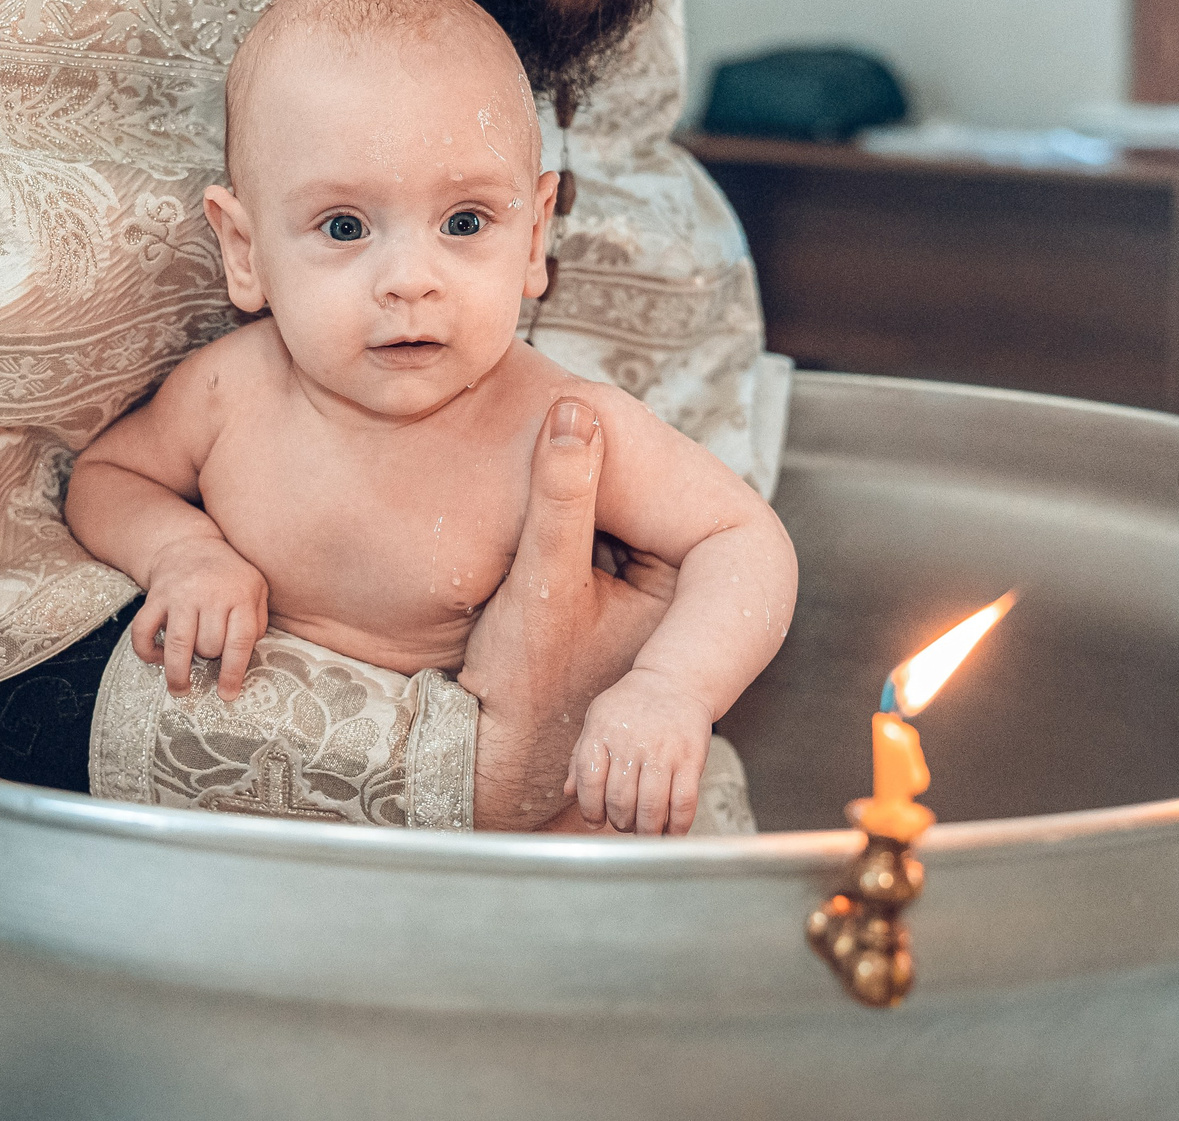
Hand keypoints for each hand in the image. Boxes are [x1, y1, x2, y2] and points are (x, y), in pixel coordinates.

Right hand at [131, 536, 266, 698]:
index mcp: (240, 594)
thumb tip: (248, 656)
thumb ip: (259, 620)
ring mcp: (180, 595)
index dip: (233, 672)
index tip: (227, 694)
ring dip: (178, 673)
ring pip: (179, 645)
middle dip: (209, 659)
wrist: (191, 546)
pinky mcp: (155, 597)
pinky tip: (156, 659)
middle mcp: (209, 594)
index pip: (239, 641)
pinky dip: (146, 651)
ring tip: (181, 689)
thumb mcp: (256, 589)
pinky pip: (144, 631)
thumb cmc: (228, 576)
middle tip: (209, 657)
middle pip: (209, 646)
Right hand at [460, 397, 671, 831]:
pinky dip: (575, 528)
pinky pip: (600, 550)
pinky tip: (541, 513)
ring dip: (586, 497)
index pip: (669, 496)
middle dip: (606, 472)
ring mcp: (647, 616)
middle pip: (645, 510)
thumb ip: (560, 494)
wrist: (492, 767)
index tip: (585, 414)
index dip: (626, 452)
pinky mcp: (612, 619)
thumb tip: (573, 410)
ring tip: (551, 462)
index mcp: (686, 597)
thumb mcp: (542, 578)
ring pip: (621, 527)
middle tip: (563, 428)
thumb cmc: (523, 690)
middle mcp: (679, 609)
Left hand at [567, 666, 712, 834]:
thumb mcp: (597, 720)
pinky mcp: (691, 759)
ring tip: (644, 832)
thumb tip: (568, 792)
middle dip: (620, 822)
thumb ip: (580, 757)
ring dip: (646, 830)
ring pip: (651, 807)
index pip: (589, 780)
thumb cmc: (631, 704)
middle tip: (623, 824)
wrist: (674, 681)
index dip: (589, 809)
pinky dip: (677, 827)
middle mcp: (631, 743)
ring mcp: (663, 752)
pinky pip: (683, 803)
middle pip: (620, 800)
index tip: (594, 821)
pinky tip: (670, 832)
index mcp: (602, 732)